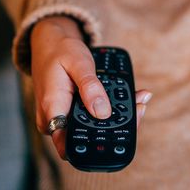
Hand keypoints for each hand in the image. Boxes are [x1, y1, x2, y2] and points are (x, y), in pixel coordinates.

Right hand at [30, 16, 151, 159]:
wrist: (49, 42)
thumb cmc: (60, 50)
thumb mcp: (78, 63)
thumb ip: (90, 88)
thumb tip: (103, 113)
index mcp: (52, 109)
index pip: (70, 146)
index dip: (96, 145)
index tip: (121, 132)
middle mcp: (53, 120)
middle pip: (86, 137)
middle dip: (115, 126)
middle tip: (140, 106)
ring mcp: (61, 117)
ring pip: (90, 128)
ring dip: (115, 117)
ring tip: (138, 99)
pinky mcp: (69, 113)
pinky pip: (89, 117)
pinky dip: (107, 108)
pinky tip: (127, 98)